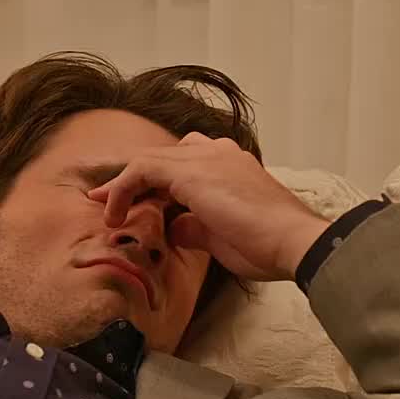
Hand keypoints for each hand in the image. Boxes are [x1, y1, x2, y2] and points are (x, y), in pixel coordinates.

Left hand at [86, 132, 329, 282]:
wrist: (294, 240)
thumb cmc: (269, 245)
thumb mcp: (222, 237)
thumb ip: (195, 227)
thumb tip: (175, 227)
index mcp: (231, 165)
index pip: (183, 164)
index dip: (153, 183)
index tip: (133, 205)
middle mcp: (218, 153)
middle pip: (163, 157)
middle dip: (131, 179)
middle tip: (105, 201)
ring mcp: (206, 157)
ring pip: (149, 160)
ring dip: (123, 184)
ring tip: (105, 209)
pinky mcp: (191, 171)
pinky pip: (142, 170)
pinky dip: (123, 188)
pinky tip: (115, 212)